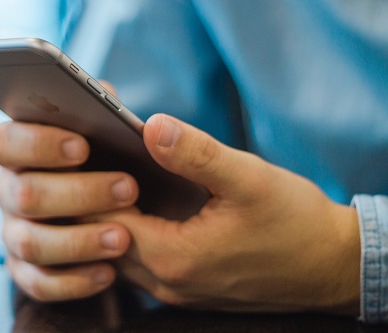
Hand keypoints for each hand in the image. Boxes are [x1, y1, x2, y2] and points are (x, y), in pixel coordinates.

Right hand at [0, 121, 137, 300]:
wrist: (115, 207)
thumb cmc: (106, 158)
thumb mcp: (108, 130)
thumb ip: (109, 111)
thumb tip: (128, 112)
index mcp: (18, 151)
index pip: (4, 143)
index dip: (38, 145)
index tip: (82, 148)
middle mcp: (9, 191)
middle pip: (23, 194)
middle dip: (77, 193)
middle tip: (127, 188)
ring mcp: (14, 233)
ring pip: (30, 242)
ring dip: (77, 241)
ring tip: (122, 238)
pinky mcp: (26, 270)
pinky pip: (39, 283)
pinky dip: (74, 281)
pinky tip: (109, 273)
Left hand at [95, 114, 360, 313]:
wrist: (332, 267)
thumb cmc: (296, 223)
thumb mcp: (248, 179)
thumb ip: (196, 153)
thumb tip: (151, 125)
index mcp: (172, 257)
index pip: (102, 220)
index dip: (88, 184)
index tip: (82, 152)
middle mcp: (165, 282)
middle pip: (103, 239)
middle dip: (90, 200)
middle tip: (86, 160)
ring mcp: (174, 290)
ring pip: (118, 253)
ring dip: (108, 218)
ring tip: (106, 177)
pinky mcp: (185, 287)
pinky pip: (140, 260)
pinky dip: (130, 232)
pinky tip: (137, 203)